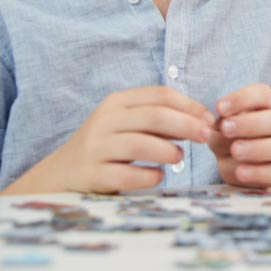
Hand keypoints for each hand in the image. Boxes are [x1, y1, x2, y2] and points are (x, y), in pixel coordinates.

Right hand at [7, 86, 214, 193]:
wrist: (61, 174)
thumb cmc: (107, 146)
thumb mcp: (127, 123)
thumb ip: (158, 118)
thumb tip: (203, 119)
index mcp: (117, 102)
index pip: (160, 95)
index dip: (190, 106)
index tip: (209, 120)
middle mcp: (104, 120)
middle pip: (155, 116)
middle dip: (187, 126)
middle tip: (206, 138)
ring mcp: (95, 147)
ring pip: (140, 143)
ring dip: (169, 151)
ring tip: (179, 157)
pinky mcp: (91, 174)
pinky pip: (126, 174)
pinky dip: (149, 175)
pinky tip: (159, 176)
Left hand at [209, 84, 270, 189]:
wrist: (245, 165)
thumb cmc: (233, 138)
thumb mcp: (223, 128)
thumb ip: (219, 126)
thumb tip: (209, 128)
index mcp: (268, 105)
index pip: (262, 94)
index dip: (242, 99)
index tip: (219, 107)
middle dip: (250, 124)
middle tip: (226, 128)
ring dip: (257, 148)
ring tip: (235, 151)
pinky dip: (258, 172)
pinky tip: (240, 172)